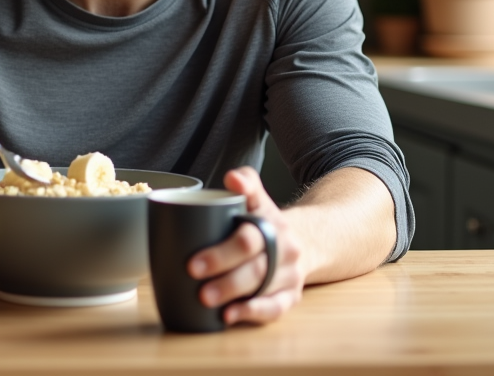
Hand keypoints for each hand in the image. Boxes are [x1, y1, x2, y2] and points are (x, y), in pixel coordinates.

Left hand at [187, 166, 308, 325]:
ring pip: (262, 285)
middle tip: (192, 271)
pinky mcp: (291, 296)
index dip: (226, 241)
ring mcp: (289, 273)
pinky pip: (275, 308)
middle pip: (253, 259)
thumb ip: (245, 183)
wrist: (301, 243)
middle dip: (221, 267)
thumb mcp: (257, 199)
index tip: (198, 253)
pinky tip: (228, 315)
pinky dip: (252, 312)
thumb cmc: (262, 224)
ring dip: (232, 292)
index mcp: (271, 220)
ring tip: (204, 298)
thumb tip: (231, 178)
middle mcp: (284, 246)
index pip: (251, 227)